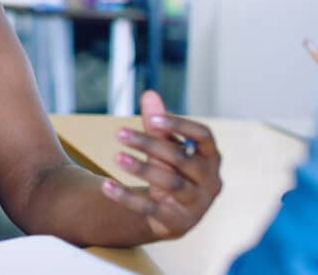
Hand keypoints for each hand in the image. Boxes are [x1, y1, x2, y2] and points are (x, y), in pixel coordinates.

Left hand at [100, 90, 222, 239]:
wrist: (172, 213)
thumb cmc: (172, 169)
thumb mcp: (165, 146)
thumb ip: (157, 123)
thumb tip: (149, 94)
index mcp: (211, 157)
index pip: (203, 136)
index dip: (180, 125)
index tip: (153, 118)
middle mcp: (210, 180)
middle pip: (182, 159)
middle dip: (150, 144)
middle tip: (119, 133)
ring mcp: (197, 204)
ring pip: (171, 183)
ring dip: (142, 169)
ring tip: (116, 157)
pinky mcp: (178, 222)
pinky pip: (151, 208)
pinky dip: (127, 197)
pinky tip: (106, 185)